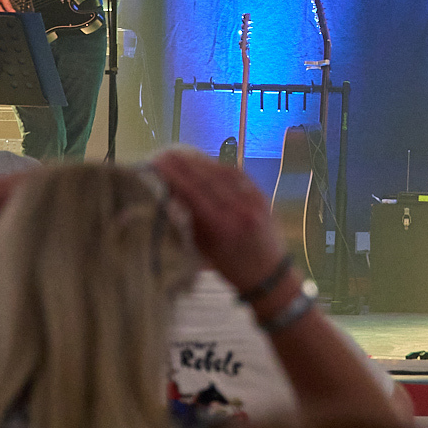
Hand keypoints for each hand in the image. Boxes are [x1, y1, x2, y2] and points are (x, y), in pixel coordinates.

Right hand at [151, 149, 287, 295]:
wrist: (270, 275)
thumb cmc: (230, 267)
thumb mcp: (203, 251)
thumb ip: (187, 223)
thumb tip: (167, 198)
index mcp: (221, 227)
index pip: (193, 193)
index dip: (174, 176)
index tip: (156, 164)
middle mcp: (238, 210)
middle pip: (206, 179)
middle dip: (183, 163)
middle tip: (164, 153)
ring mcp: (252, 200)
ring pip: (222, 173)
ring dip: (200, 161)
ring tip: (181, 154)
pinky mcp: (261, 195)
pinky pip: (238, 174)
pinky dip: (219, 166)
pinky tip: (206, 161)